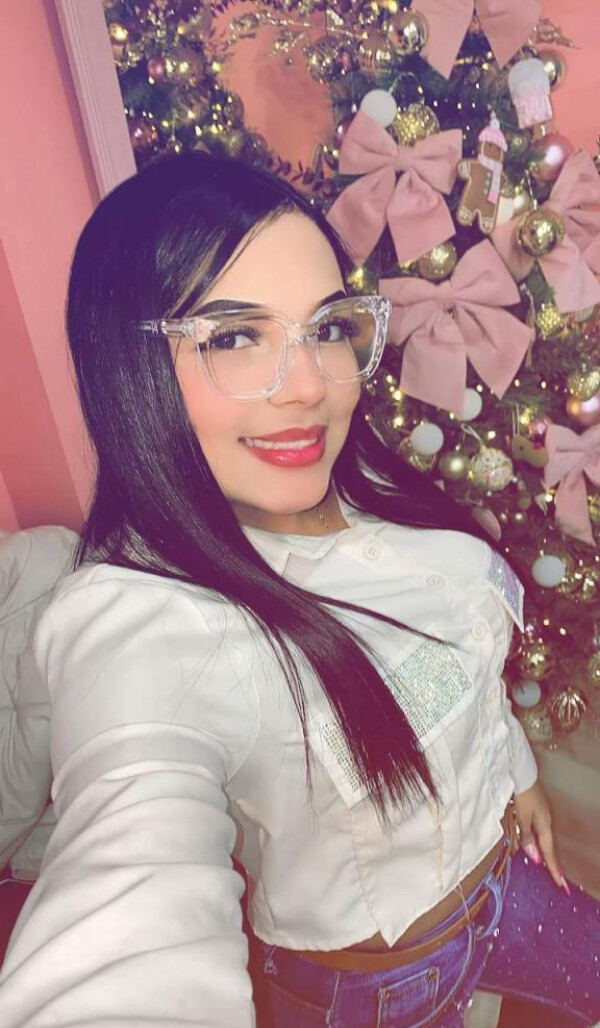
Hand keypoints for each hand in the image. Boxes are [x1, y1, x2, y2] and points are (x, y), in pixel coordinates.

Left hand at [512, 781, 570, 896]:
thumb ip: (528, 838)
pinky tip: (536, 845)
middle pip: (549, 848)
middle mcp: (547, 822)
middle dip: (552, 864)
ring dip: (545, 853)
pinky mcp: (539, 810)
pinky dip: (539, 841)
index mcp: (544, 826)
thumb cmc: (522, 795)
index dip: (553, 870)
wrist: (522, 773)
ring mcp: (543, 815)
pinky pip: (540, 831)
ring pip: (544, 839)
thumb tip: (536, 859)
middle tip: (559, 881)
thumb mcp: (523, 818)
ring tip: (551, 869)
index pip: (549, 853)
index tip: (561, 886)